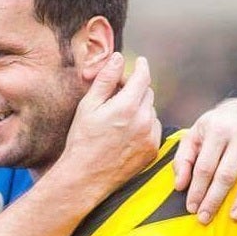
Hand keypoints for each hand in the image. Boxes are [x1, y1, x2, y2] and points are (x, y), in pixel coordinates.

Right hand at [56, 53, 159, 193]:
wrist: (85, 176)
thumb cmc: (82, 141)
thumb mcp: (88, 106)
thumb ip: (106, 80)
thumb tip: (118, 59)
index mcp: (126, 106)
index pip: (143, 77)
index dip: (141, 67)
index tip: (140, 62)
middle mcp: (143, 120)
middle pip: (148, 92)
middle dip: (136, 89)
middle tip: (118, 94)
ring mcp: (150, 137)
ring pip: (152, 111)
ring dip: (140, 108)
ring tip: (119, 119)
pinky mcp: (152, 150)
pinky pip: (154, 129)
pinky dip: (145, 126)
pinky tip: (126, 133)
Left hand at [174, 97, 236, 223]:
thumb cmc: (215, 128)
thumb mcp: (194, 136)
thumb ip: (183, 159)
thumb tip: (179, 186)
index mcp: (217, 129)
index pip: (205, 167)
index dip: (197, 189)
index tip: (192, 208)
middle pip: (226, 174)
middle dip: (215, 199)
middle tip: (205, 219)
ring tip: (235, 217)